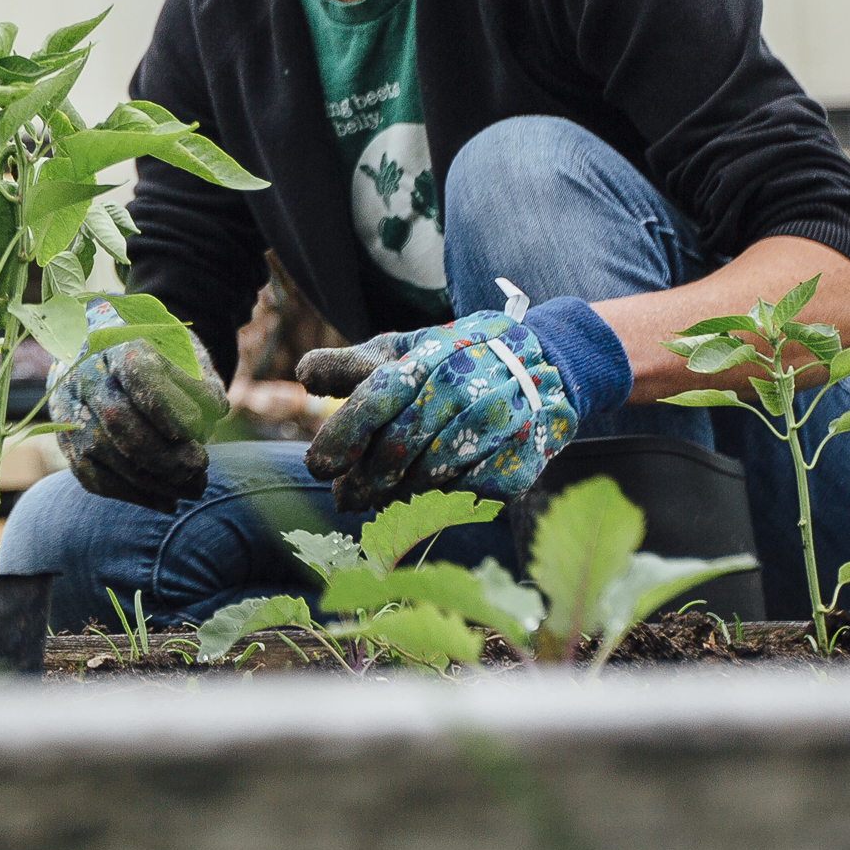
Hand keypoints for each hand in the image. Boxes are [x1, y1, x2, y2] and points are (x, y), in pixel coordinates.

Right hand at [47, 337, 231, 510]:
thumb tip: (204, 423)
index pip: (138, 372)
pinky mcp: (67, 444)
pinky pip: (95, 479)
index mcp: (118, 340)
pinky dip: (136, 495)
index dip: (165, 405)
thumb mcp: (189, 359)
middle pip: (118, 419)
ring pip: (106, 454)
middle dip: (164, 453)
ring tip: (194, 487)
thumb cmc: (162, 359)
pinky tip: (169, 500)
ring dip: (156, 480)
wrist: (111, 358)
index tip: (194, 427)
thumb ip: (201, 387)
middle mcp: (85, 374)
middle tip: (200, 467)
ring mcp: (69, 411)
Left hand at [297, 298, 624, 514]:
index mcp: (429, 355)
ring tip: (385, 498)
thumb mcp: (405, 350)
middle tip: (347, 497)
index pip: (376, 398)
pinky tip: (433, 496)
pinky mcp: (528, 452)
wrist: (546, 361)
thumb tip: (304, 376)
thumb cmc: (456, 359)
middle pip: (402, 445)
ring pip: (437, 472)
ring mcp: (502, 418)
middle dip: (366, 479)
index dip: (343, 436)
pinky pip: (477, 489)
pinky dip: (448, 498)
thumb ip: (353, 366)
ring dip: (402, 493)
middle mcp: (466, 383)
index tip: (318, 467)